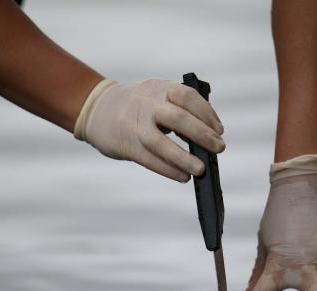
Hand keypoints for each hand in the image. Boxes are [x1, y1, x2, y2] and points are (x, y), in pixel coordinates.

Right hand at [73, 78, 224, 181]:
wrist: (97, 108)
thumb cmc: (138, 106)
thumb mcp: (158, 96)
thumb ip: (180, 111)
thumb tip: (208, 138)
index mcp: (160, 88)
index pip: (187, 96)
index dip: (206, 113)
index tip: (219, 130)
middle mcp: (148, 103)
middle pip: (177, 118)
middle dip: (201, 134)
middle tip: (219, 148)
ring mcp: (135, 124)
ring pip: (160, 142)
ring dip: (183, 157)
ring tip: (200, 169)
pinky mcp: (127, 144)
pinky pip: (149, 159)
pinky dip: (167, 169)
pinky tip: (182, 176)